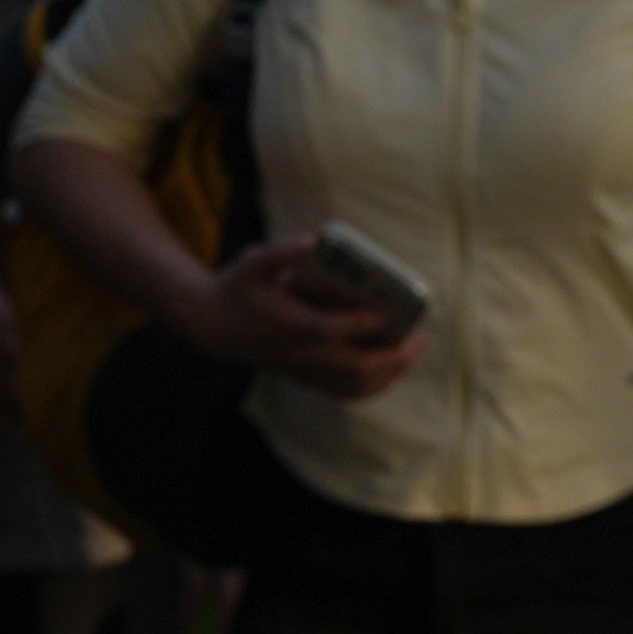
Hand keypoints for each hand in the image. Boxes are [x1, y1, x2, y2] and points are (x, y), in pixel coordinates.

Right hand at [182, 238, 425, 399]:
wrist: (214, 326)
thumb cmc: (238, 288)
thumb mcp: (253, 262)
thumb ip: (281, 251)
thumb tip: (313, 240)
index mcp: (289, 325)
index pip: (332, 330)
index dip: (365, 324)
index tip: (389, 312)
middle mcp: (299, 354)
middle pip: (354, 367)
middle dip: (391, 355)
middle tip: (418, 336)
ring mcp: (303, 370)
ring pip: (353, 385)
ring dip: (388, 374)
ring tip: (410, 352)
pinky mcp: (305, 378)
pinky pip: (345, 392)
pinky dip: (373, 386)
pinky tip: (391, 371)